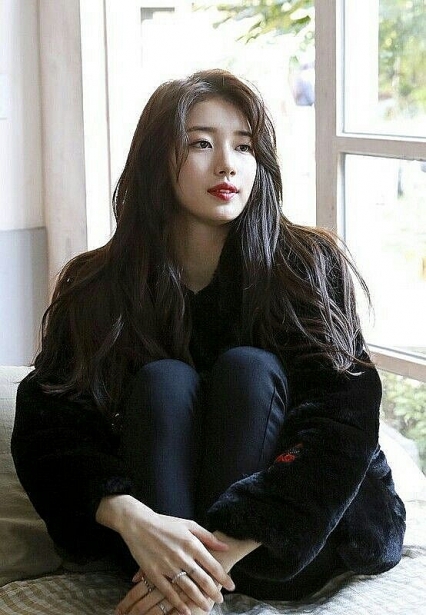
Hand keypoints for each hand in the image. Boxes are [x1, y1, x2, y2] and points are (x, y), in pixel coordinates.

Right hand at [96, 496, 233, 614]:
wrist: (139, 524)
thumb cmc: (165, 523)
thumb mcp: (188, 525)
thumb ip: (207, 537)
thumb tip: (224, 547)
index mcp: (191, 543)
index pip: (212, 564)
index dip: (223, 577)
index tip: (231, 586)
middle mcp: (181, 556)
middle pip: (202, 579)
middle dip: (213, 592)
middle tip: (220, 600)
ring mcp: (167, 566)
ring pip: (187, 588)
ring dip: (199, 600)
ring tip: (207, 608)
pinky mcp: (154, 573)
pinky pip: (168, 592)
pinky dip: (178, 603)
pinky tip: (186, 611)